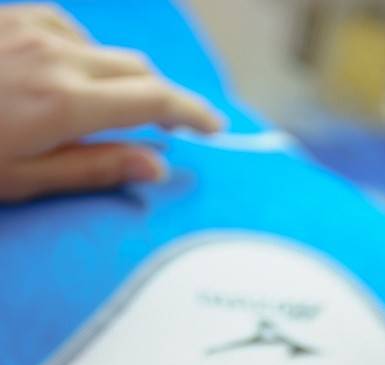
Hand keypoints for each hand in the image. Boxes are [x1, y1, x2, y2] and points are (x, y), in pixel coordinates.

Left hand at [0, 3, 224, 201]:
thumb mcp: (24, 177)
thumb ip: (93, 168)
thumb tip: (156, 166)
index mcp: (65, 103)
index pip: (154, 100)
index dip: (192, 113)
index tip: (214, 127)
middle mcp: (56, 56)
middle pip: (138, 70)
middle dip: (160, 98)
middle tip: (168, 127)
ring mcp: (32, 29)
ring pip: (104, 50)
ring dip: (119, 78)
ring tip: (107, 108)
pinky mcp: (13, 16)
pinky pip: (67, 28)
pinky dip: (83, 52)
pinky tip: (70, 73)